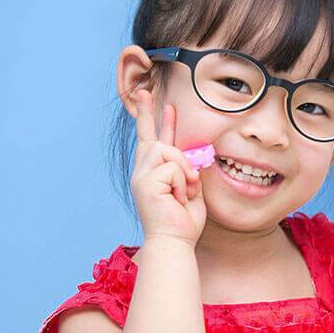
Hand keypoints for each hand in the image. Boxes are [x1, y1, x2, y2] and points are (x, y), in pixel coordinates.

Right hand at [130, 98, 205, 243]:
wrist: (175, 242)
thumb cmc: (183, 222)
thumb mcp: (190, 189)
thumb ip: (188, 169)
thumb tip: (192, 153)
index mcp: (153, 175)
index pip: (152, 141)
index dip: (151, 119)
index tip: (151, 98)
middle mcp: (143, 173)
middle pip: (154, 139)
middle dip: (150, 114)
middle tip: (145, 91)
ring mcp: (141, 176)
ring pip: (168, 150)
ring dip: (184, 170)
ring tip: (184, 192)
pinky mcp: (145, 182)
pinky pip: (173, 167)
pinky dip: (183, 182)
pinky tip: (178, 198)